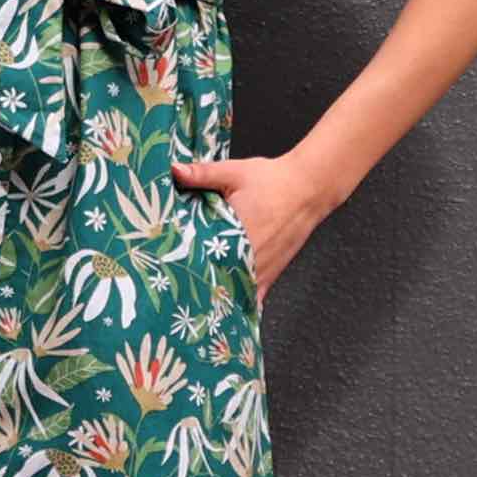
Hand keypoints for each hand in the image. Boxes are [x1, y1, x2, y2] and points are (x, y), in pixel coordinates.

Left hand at [171, 152, 332, 310]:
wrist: (307, 187)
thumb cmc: (272, 180)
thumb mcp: (233, 172)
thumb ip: (202, 174)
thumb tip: (174, 171)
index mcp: (236, 233)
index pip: (203, 258)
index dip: (184, 266)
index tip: (168, 271)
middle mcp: (251, 257)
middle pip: (216, 281)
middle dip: (197, 284)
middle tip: (176, 287)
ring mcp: (262, 269)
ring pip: (234, 293)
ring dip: (217, 293)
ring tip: (195, 298)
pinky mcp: (272, 273)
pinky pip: (253, 295)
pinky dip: (239, 300)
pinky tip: (225, 305)